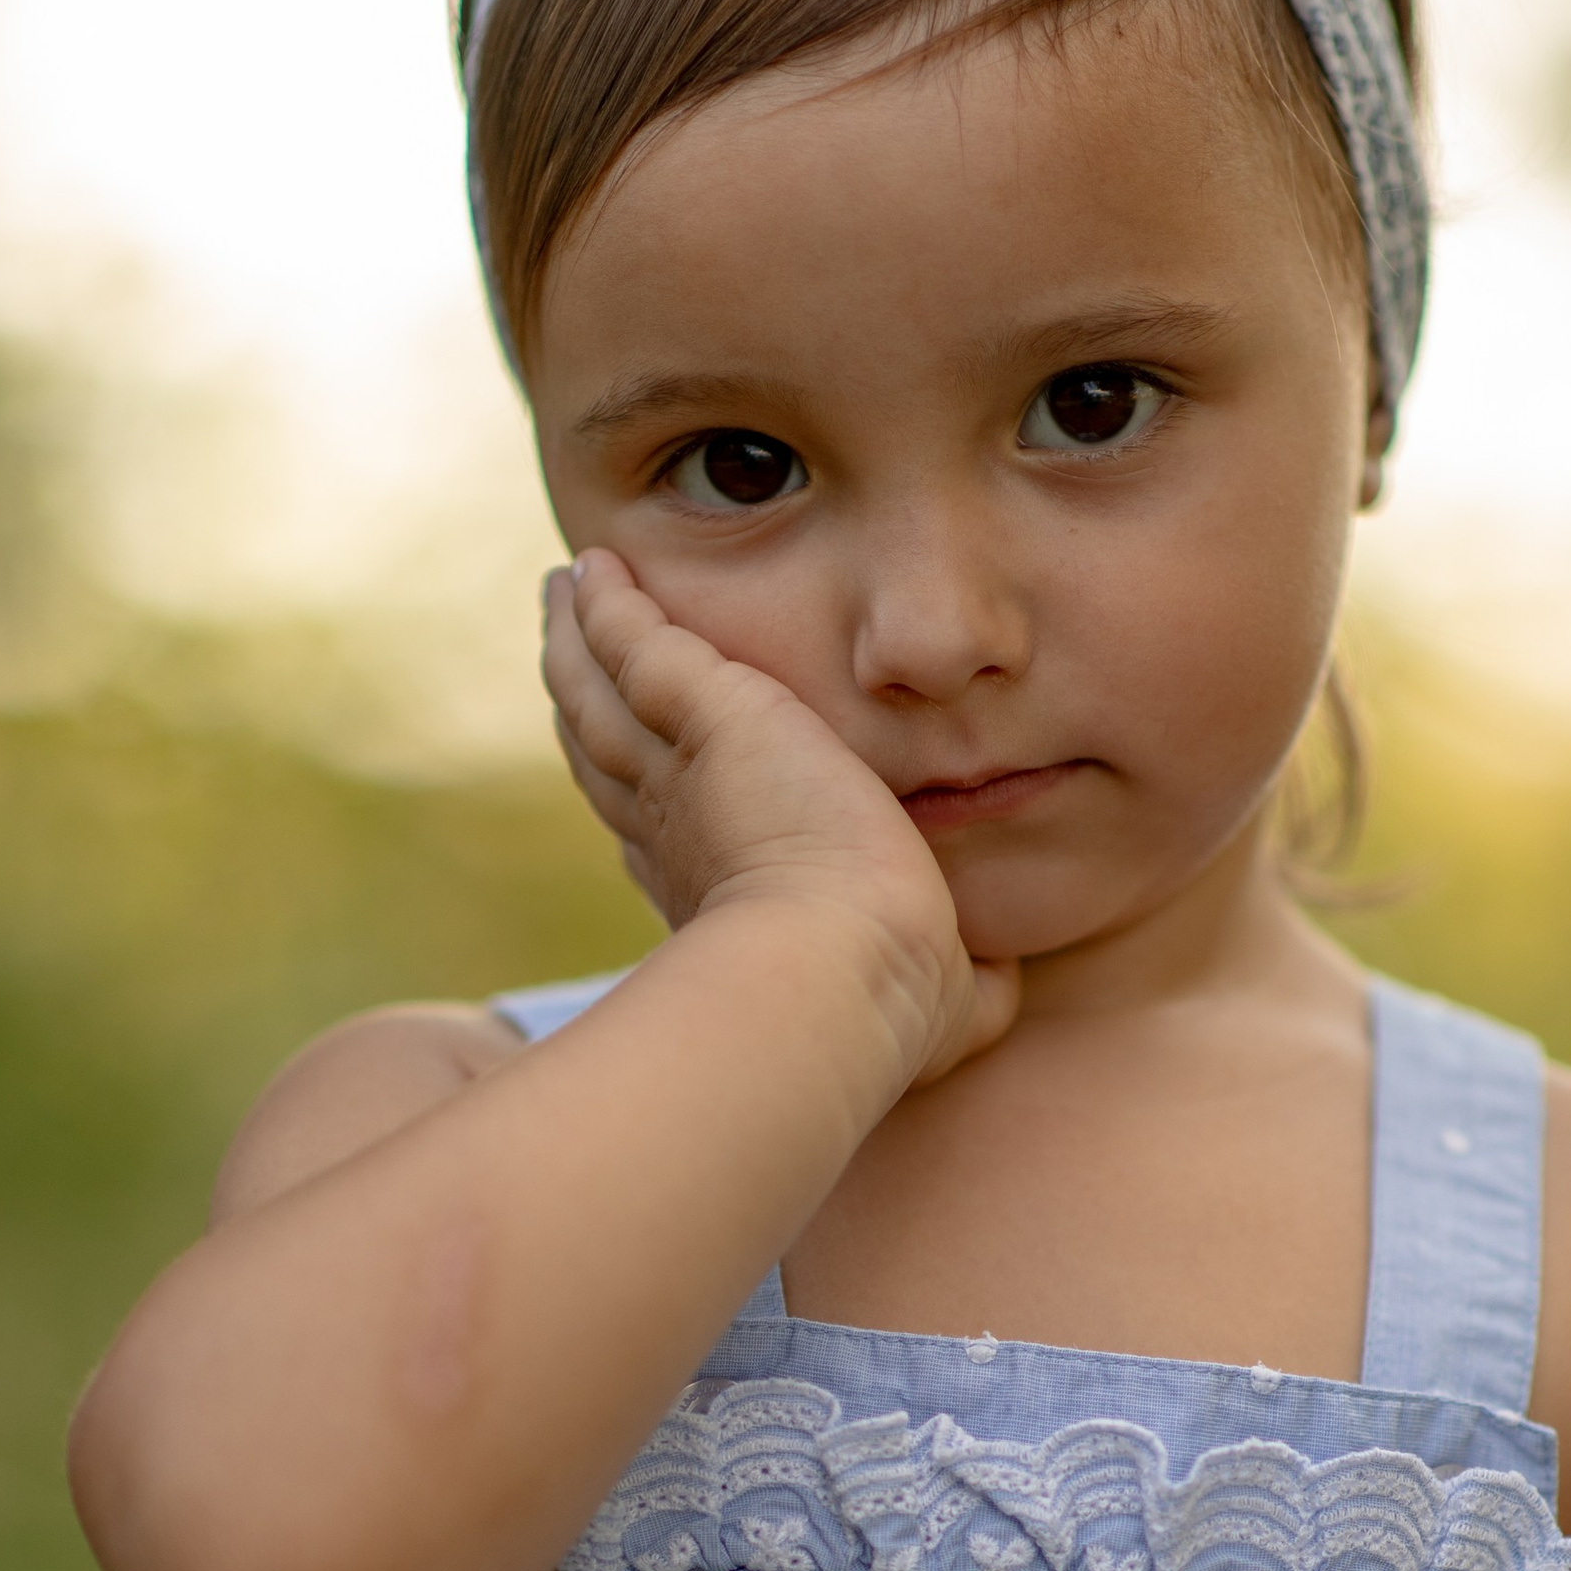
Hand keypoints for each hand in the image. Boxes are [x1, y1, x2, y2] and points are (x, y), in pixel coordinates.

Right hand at [540, 547, 1017, 1087]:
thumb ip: (968, 981)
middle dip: (589, 701)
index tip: (637, 770)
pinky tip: (592, 572)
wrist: (848, 968)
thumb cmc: (892, 998)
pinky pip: (635, 641)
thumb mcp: (939, 989)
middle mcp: (674, 830)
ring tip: (564, 596)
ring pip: (601, 692)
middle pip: (609, 750)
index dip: (641, 795)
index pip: (662, 828)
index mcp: (717, 889)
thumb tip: (1006, 986)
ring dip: (579, 643)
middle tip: (568, 650)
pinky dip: (608, 606)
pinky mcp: (707, 713)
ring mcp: (675, 773)